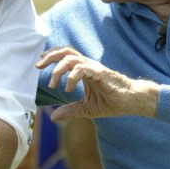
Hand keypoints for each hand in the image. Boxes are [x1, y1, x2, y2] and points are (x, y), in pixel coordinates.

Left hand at [36, 46, 158, 120]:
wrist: (131, 101)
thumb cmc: (112, 102)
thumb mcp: (87, 109)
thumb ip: (70, 110)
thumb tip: (53, 117)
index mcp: (84, 70)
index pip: (64, 56)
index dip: (51, 57)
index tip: (39, 65)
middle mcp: (87, 65)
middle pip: (65, 51)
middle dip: (49, 56)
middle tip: (38, 66)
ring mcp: (94, 67)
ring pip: (71, 59)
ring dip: (59, 70)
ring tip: (54, 85)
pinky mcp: (100, 73)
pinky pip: (82, 69)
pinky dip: (72, 77)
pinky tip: (68, 89)